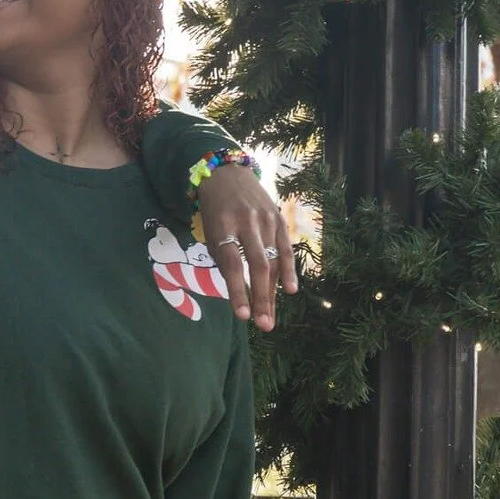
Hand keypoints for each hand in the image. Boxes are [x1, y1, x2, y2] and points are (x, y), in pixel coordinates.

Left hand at [197, 164, 296, 331]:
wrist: (227, 172)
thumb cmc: (214, 209)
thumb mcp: (210, 229)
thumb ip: (223, 257)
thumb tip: (240, 292)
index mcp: (223, 225)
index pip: (232, 264)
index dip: (238, 291)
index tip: (242, 317)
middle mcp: (246, 222)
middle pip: (257, 266)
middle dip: (261, 299)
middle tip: (263, 326)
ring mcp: (266, 219)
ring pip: (272, 261)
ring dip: (273, 293)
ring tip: (271, 318)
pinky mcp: (279, 218)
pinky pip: (286, 249)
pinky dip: (288, 270)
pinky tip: (290, 291)